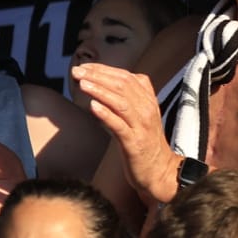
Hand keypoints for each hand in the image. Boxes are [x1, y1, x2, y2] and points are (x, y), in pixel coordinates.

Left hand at [70, 64, 177, 204]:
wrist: (160, 170)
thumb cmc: (145, 142)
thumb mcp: (140, 115)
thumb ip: (127, 98)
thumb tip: (104, 83)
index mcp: (147, 100)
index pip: (125, 76)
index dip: (103, 69)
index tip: (84, 67)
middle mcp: (146, 109)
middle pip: (122, 85)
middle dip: (98, 76)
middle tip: (77, 72)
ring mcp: (141, 126)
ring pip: (120, 102)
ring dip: (100, 90)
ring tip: (82, 84)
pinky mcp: (134, 144)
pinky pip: (119, 126)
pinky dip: (106, 114)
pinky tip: (92, 106)